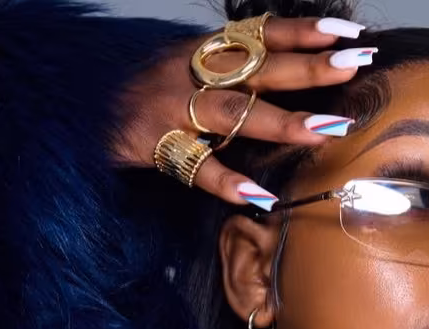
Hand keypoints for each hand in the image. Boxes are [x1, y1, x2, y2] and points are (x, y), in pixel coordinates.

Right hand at [112, 16, 372, 204]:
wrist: (74, 109)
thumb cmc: (141, 92)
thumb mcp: (185, 67)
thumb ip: (230, 70)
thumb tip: (295, 73)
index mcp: (202, 50)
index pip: (261, 33)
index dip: (303, 32)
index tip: (349, 33)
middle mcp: (190, 73)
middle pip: (258, 68)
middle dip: (309, 68)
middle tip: (354, 66)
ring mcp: (171, 108)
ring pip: (233, 112)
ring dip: (281, 120)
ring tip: (327, 130)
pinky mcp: (154, 145)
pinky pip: (195, 168)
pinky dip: (227, 181)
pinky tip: (259, 196)